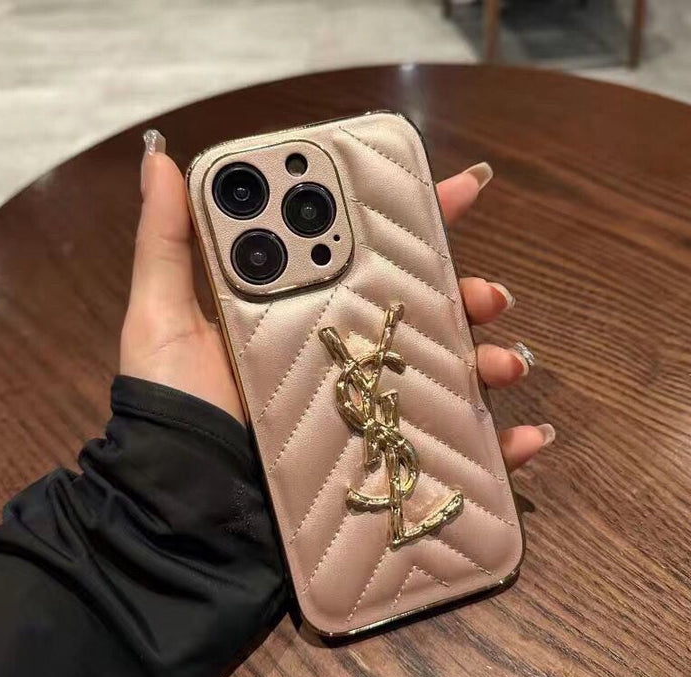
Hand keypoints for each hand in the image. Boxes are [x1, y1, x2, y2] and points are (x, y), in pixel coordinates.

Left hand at [121, 132, 553, 467]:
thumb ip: (168, 242)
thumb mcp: (163, 316)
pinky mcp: (382, 457)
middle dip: (469, 294)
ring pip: (452, 373)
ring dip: (493, 361)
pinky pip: (454, 448)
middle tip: (488, 295)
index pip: (372, 254)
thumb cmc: (175, 408)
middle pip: (427, 311)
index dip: (419, 219)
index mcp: (310, 311)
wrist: (184, 502)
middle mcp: (347, 353)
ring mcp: (371, 406)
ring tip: (506, 363)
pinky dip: (502, 446)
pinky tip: (528, 436)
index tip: (460, 190)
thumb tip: (162, 159)